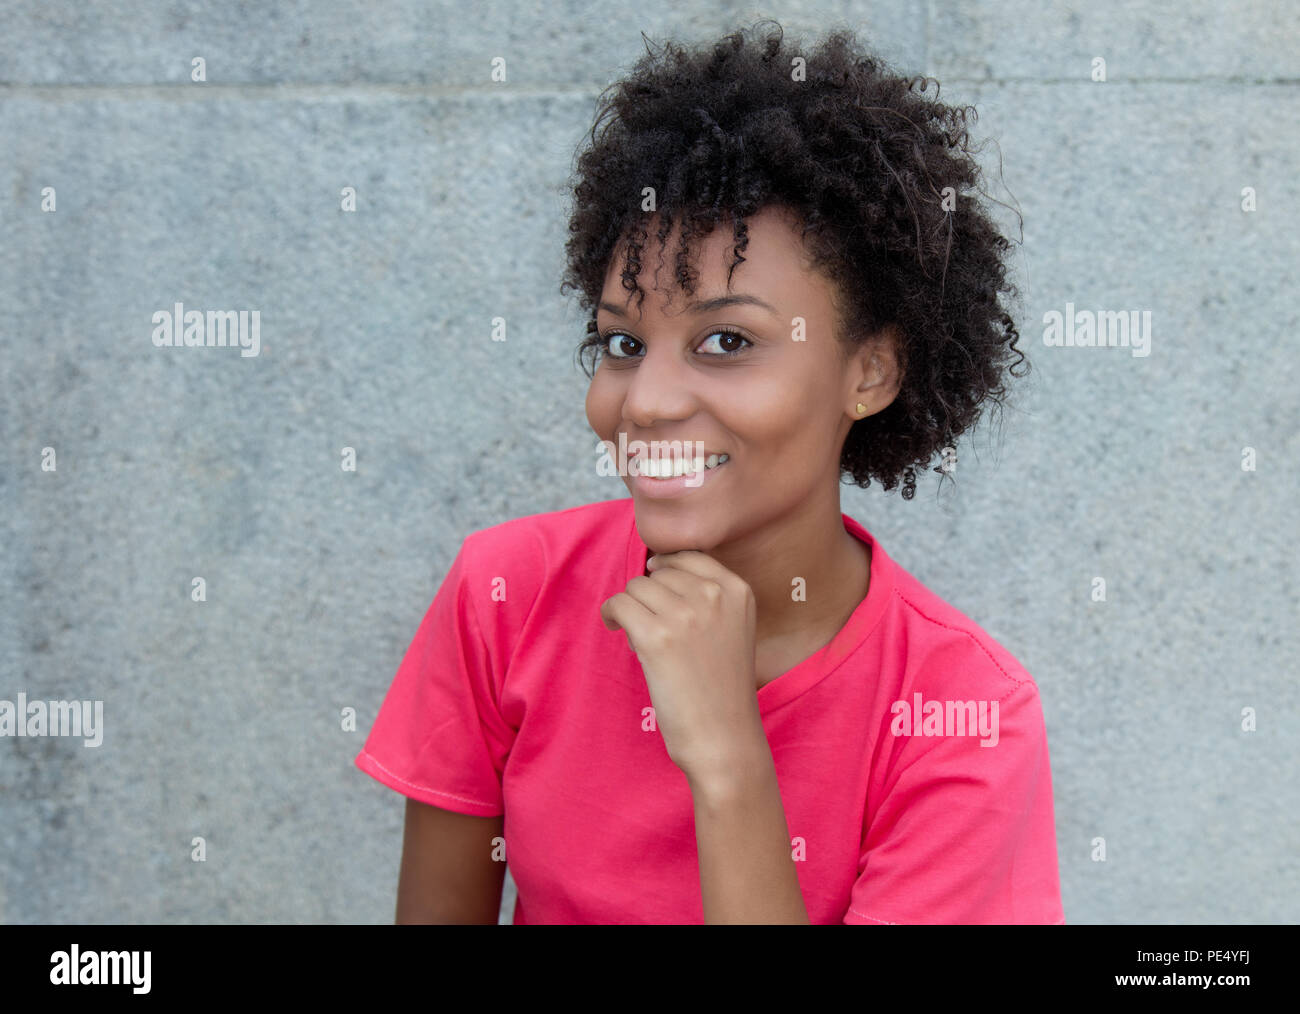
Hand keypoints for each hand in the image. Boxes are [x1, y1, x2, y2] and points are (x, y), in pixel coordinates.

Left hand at [600, 550, 763, 783]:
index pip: (689, 555)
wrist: (724, 738)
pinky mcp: (656, 636)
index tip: (657, 592)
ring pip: (636, 586)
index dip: (666, 571)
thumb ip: (708, 596)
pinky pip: (618, 603)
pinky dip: (611, 615)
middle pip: (659, 572)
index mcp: (738, 590)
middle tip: (656, 629)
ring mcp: (685, 614)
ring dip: (631, 608)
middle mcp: (714, 595)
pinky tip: (616, 630)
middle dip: (650, 597)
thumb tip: (655, 566)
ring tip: (641, 637)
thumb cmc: (722, 689)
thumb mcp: (733, 628)